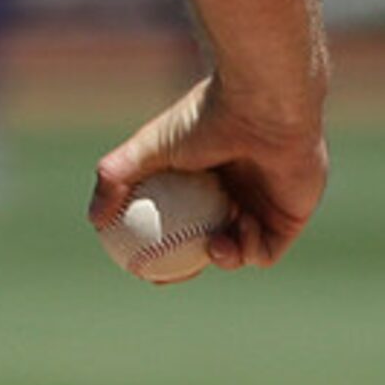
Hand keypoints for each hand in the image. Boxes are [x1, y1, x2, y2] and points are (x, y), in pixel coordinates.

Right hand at [91, 75, 326, 269]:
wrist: (261, 108)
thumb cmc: (203, 121)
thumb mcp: (145, 150)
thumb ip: (115, 180)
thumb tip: (93, 221)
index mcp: (200, 179)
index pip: (177, 222)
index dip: (156, 248)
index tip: (138, 265)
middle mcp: (232, 193)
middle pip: (206, 242)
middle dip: (187, 264)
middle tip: (168, 276)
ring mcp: (263, 206)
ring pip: (237, 250)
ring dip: (223, 257)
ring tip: (215, 246)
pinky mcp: (291, 216)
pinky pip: (267, 248)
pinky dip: (250, 249)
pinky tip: (241, 229)